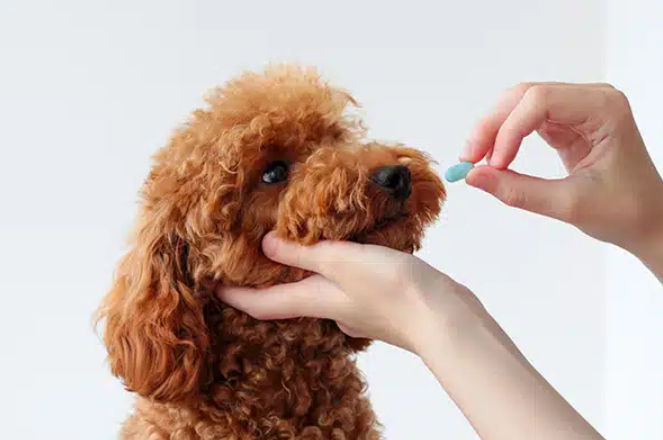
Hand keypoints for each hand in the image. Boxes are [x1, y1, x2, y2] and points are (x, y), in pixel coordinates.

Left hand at [218, 233, 604, 439]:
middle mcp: (330, 308)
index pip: (261, 303)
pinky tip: (349, 251)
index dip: (233, 294)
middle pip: (288, 297)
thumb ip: (303, 251)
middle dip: (270, 279)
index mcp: (315, 300)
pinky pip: (346, 283)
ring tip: (300, 244)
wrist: (444, 317)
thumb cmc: (394, 290)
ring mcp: (355, 308)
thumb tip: (264, 245)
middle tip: (255, 254)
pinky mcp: (378, 301)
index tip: (211, 284)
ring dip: (305, 271)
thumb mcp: (341, 261)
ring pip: (319, 289)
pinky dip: (337, 268)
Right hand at [462, 83, 662, 260]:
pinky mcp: (566, 123)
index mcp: (604, 109)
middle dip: (492, 126)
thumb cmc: (625, 211)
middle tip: (469, 159)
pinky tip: (493, 158)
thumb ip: (518, 191)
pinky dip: (504, 137)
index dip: (508, 130)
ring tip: (475, 160)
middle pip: (524, 96)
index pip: (540, 101)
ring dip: (493, 130)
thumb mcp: (569, 205)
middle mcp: (590, 100)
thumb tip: (473, 177)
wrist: (649, 220)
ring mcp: (577, 109)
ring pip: (519, 104)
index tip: (492, 165)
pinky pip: (525, 120)